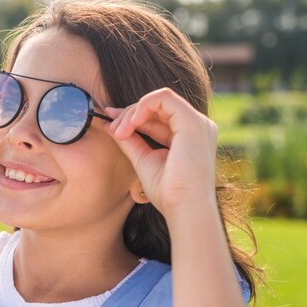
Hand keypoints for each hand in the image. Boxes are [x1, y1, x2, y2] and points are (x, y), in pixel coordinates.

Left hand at [103, 88, 218, 217]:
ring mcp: (197, 123)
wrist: (184, 208)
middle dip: (129, 114)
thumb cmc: (167, 192)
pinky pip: (163, 98)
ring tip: (120, 132)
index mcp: (189, 136)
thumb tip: (110, 125)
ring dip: (133, 112)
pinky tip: (131, 125)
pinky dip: (142, 107)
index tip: (110, 123)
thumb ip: (130, 141)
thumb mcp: (144, 160)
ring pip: (158, 100)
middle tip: (113, 130)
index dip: (132, 116)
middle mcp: (197, 126)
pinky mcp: (192, 122)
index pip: (157, 117)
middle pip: (157, 106)